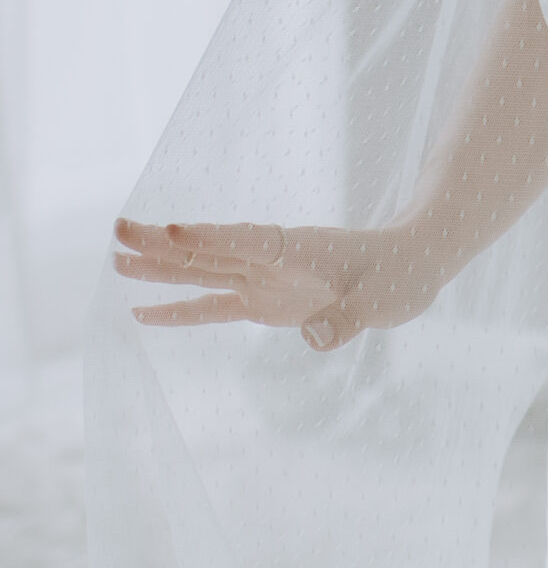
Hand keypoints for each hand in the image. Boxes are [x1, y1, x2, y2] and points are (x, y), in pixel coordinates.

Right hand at [113, 215, 439, 350]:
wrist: (411, 264)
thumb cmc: (401, 275)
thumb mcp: (383, 299)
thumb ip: (348, 318)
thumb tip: (315, 337)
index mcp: (300, 248)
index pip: (248, 241)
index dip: (211, 238)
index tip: (171, 230)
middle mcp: (274, 259)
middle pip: (211, 249)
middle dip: (164, 242)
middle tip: (117, 230)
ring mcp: (265, 279)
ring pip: (204, 271)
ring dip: (161, 267)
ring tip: (115, 262)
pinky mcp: (265, 301)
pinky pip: (215, 305)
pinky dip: (181, 310)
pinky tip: (145, 314)